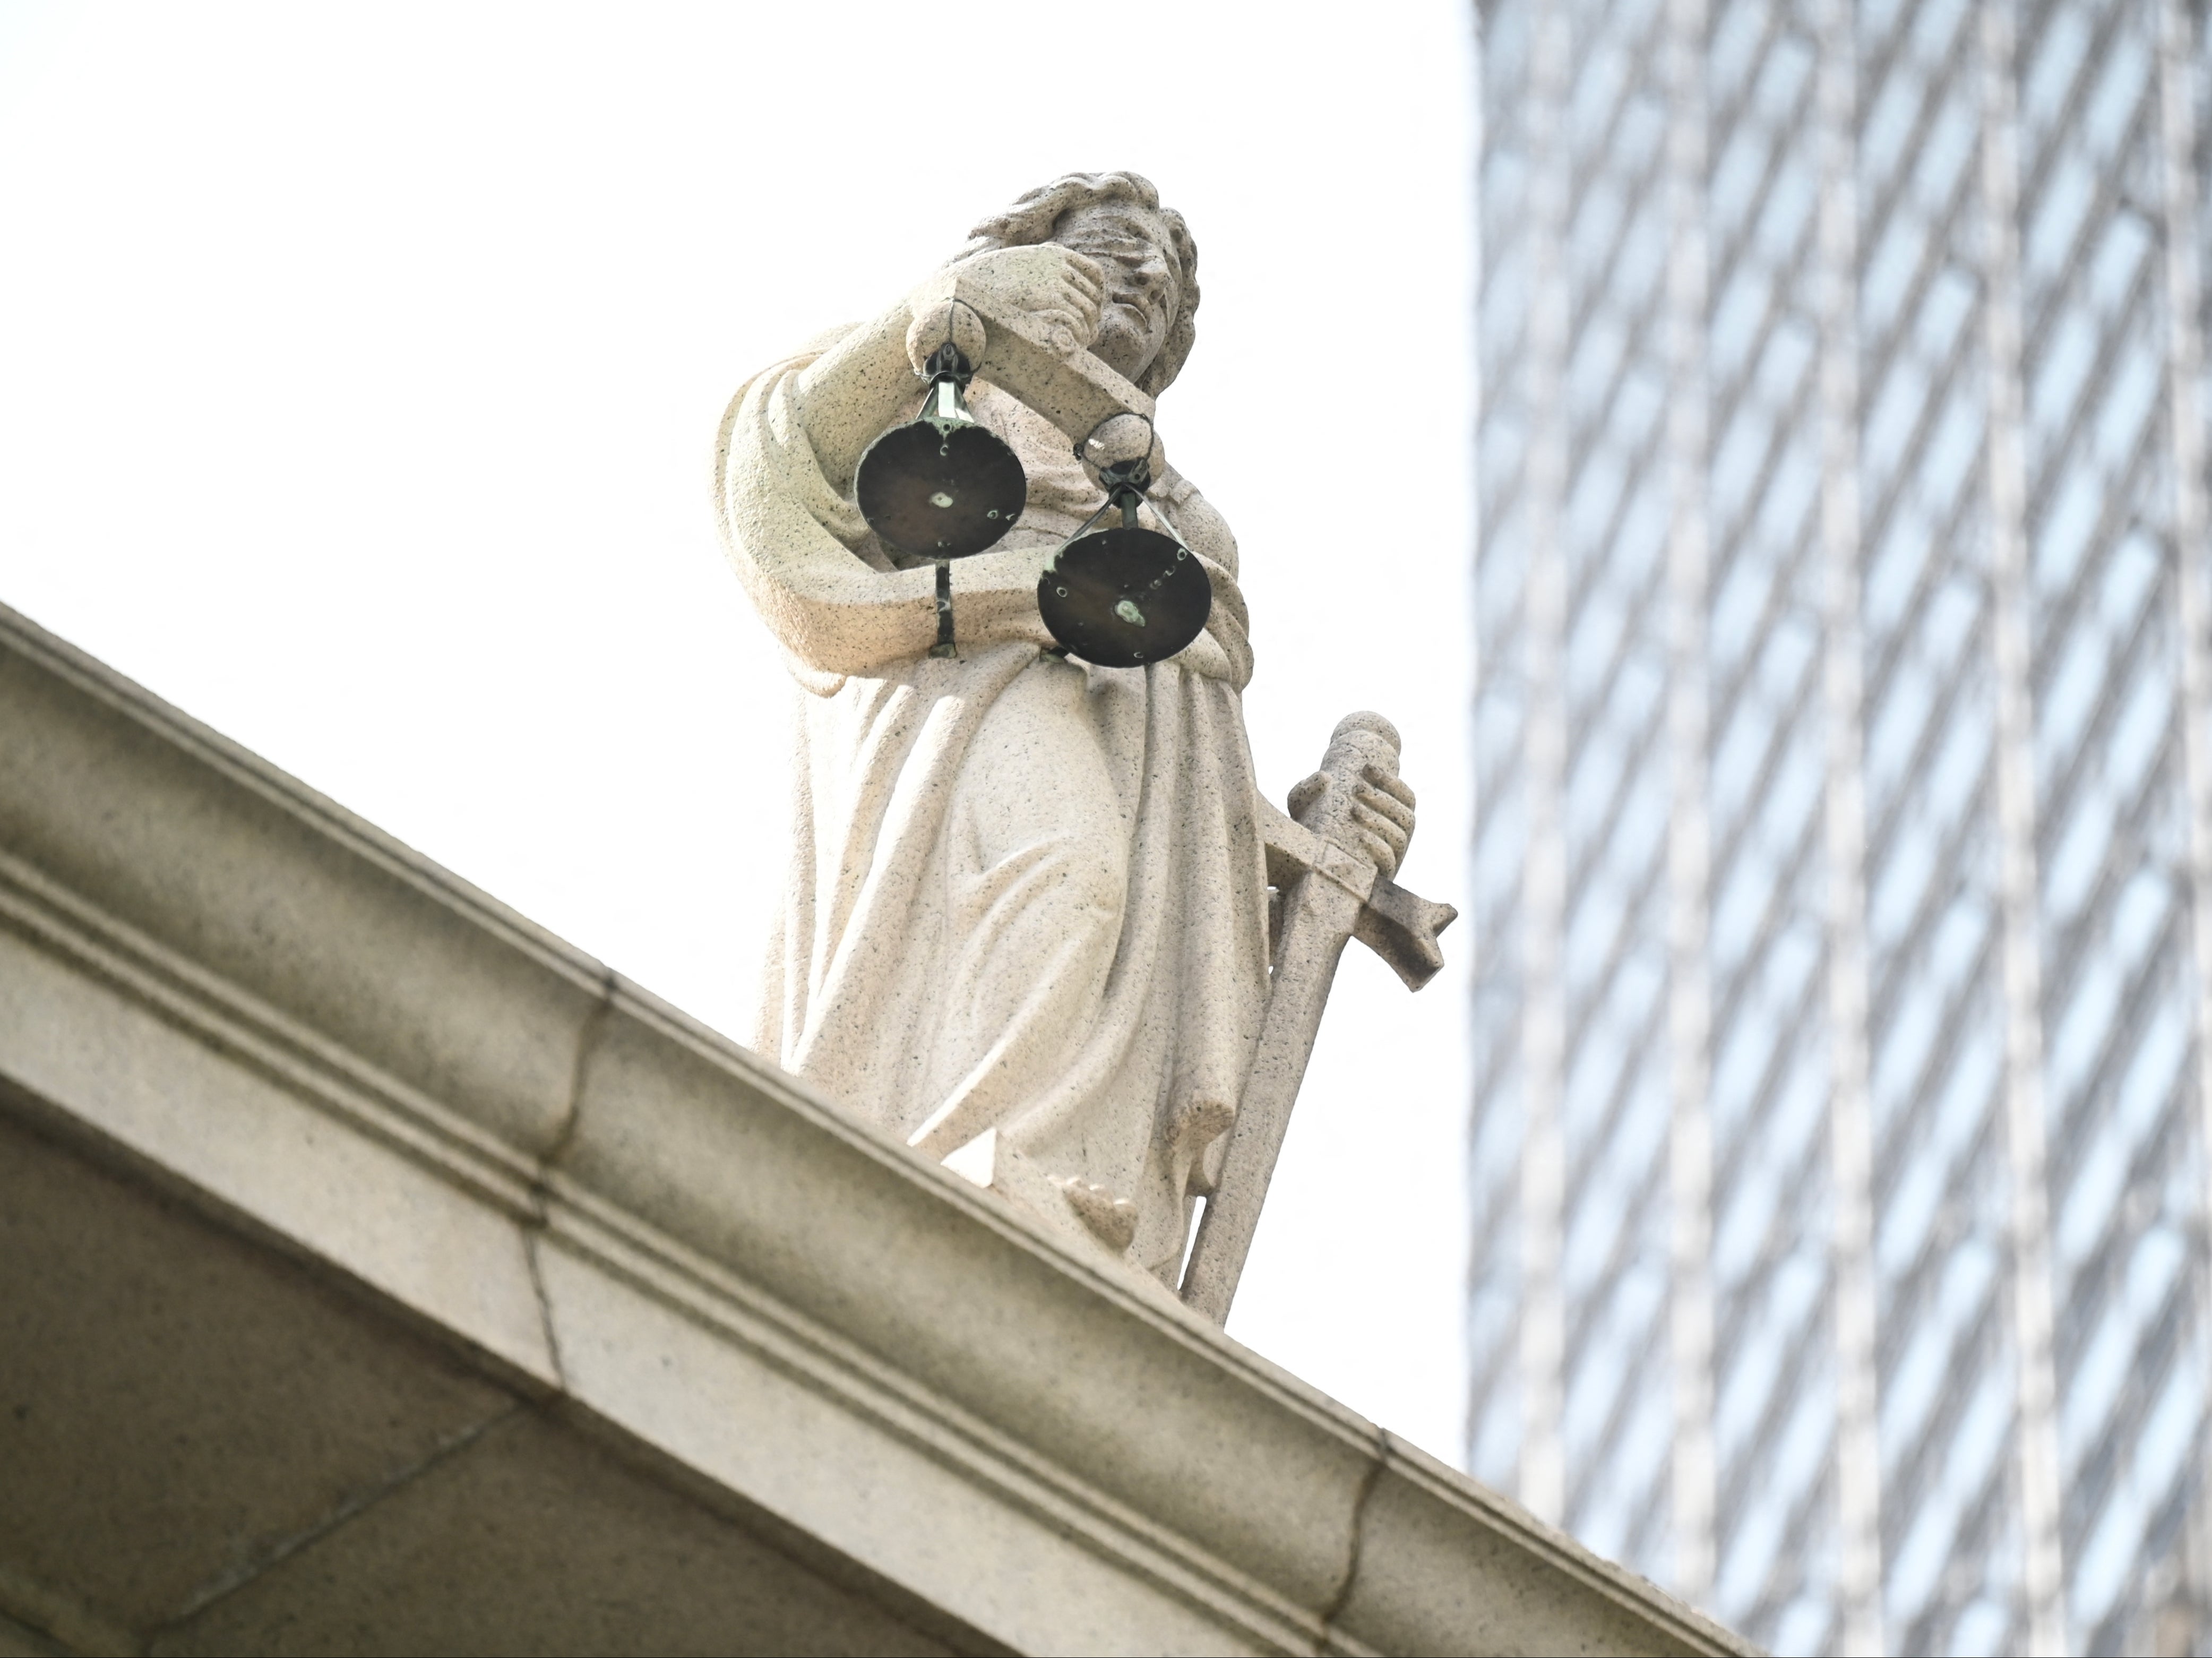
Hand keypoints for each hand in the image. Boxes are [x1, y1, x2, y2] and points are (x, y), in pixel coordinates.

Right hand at [944, 245, 1104, 358]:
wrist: (964, 287)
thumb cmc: (985, 283)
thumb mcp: (1017, 266)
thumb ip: (1039, 271)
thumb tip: (1056, 288)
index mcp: (1053, 253)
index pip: (1094, 273)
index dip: (1098, 294)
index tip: (1093, 311)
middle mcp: (1059, 263)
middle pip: (1094, 293)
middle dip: (1094, 315)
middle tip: (1089, 334)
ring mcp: (1056, 279)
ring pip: (1088, 309)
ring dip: (1088, 328)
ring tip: (1081, 343)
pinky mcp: (1050, 297)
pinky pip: (1077, 319)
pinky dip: (1080, 334)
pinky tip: (1074, 345)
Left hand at [1291, 763, 1416, 877]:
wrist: (1300, 867)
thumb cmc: (1310, 831)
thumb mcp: (1303, 807)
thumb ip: (1309, 789)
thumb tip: (1324, 778)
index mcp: (1387, 817)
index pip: (1405, 797)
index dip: (1392, 782)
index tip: (1368, 768)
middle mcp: (1394, 837)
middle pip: (1406, 816)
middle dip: (1384, 799)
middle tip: (1358, 789)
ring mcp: (1389, 858)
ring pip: (1400, 837)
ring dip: (1380, 820)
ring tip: (1354, 809)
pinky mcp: (1379, 878)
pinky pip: (1389, 861)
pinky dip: (1378, 847)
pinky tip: (1360, 836)